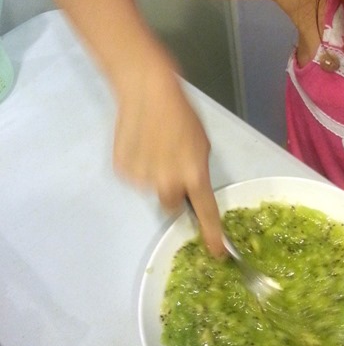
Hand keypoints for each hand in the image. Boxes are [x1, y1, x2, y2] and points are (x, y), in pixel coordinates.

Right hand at [113, 58, 224, 255]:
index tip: (217, 253)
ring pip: (152, 188)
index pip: (206, 212)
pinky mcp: (123, 171)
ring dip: (155, 175)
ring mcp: (143, 179)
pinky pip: (135, 178)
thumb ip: (196, 169)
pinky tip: (139, 144)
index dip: (212, 234)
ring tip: (154, 146)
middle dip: (173, 192)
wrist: (148, 92)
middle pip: (171, 205)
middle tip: (172, 166)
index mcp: (194, 174)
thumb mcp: (201, 143)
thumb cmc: (182, 113)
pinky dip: (138, 166)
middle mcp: (168, 182)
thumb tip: (190, 184)